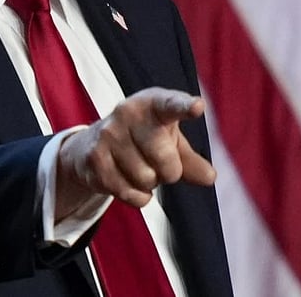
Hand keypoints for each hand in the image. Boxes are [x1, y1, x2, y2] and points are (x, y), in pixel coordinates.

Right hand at [55, 87, 215, 219]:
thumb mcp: (170, 142)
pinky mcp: (95, 158)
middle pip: (165, 159)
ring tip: (138, 167)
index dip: (184, 106)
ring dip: (149, 183)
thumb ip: (192, 159)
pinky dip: (137, 196)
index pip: (170, 104)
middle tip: (158, 163)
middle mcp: (127, 113)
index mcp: (152, 104)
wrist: (92, 145)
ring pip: (147, 179)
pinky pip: (131, 193)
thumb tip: (209, 177)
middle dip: (169, 171)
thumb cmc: (143, 139)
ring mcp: (108, 134)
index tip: (198, 107)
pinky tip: (127, 181)